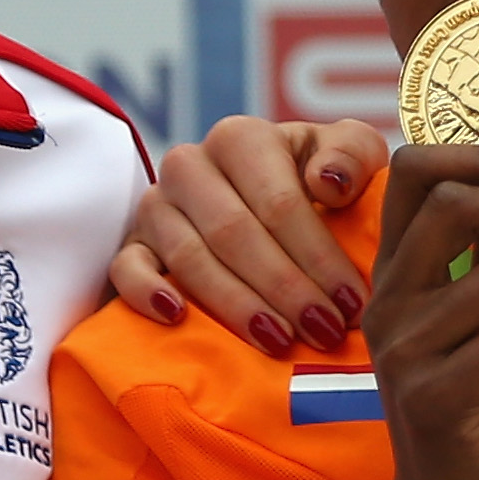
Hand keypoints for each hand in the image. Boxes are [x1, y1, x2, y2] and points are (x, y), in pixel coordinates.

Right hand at [108, 113, 391, 345]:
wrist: (275, 196)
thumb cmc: (319, 178)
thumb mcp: (350, 155)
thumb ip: (352, 155)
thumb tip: (328, 182)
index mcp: (241, 139)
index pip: (279, 203)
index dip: (319, 256)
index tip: (353, 301)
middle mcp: (190, 164)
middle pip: (234, 233)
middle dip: (285, 288)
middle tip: (324, 332)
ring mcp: (156, 204)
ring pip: (189, 258)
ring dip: (236, 304)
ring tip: (279, 340)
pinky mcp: (132, 242)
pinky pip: (126, 268)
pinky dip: (147, 293)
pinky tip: (177, 318)